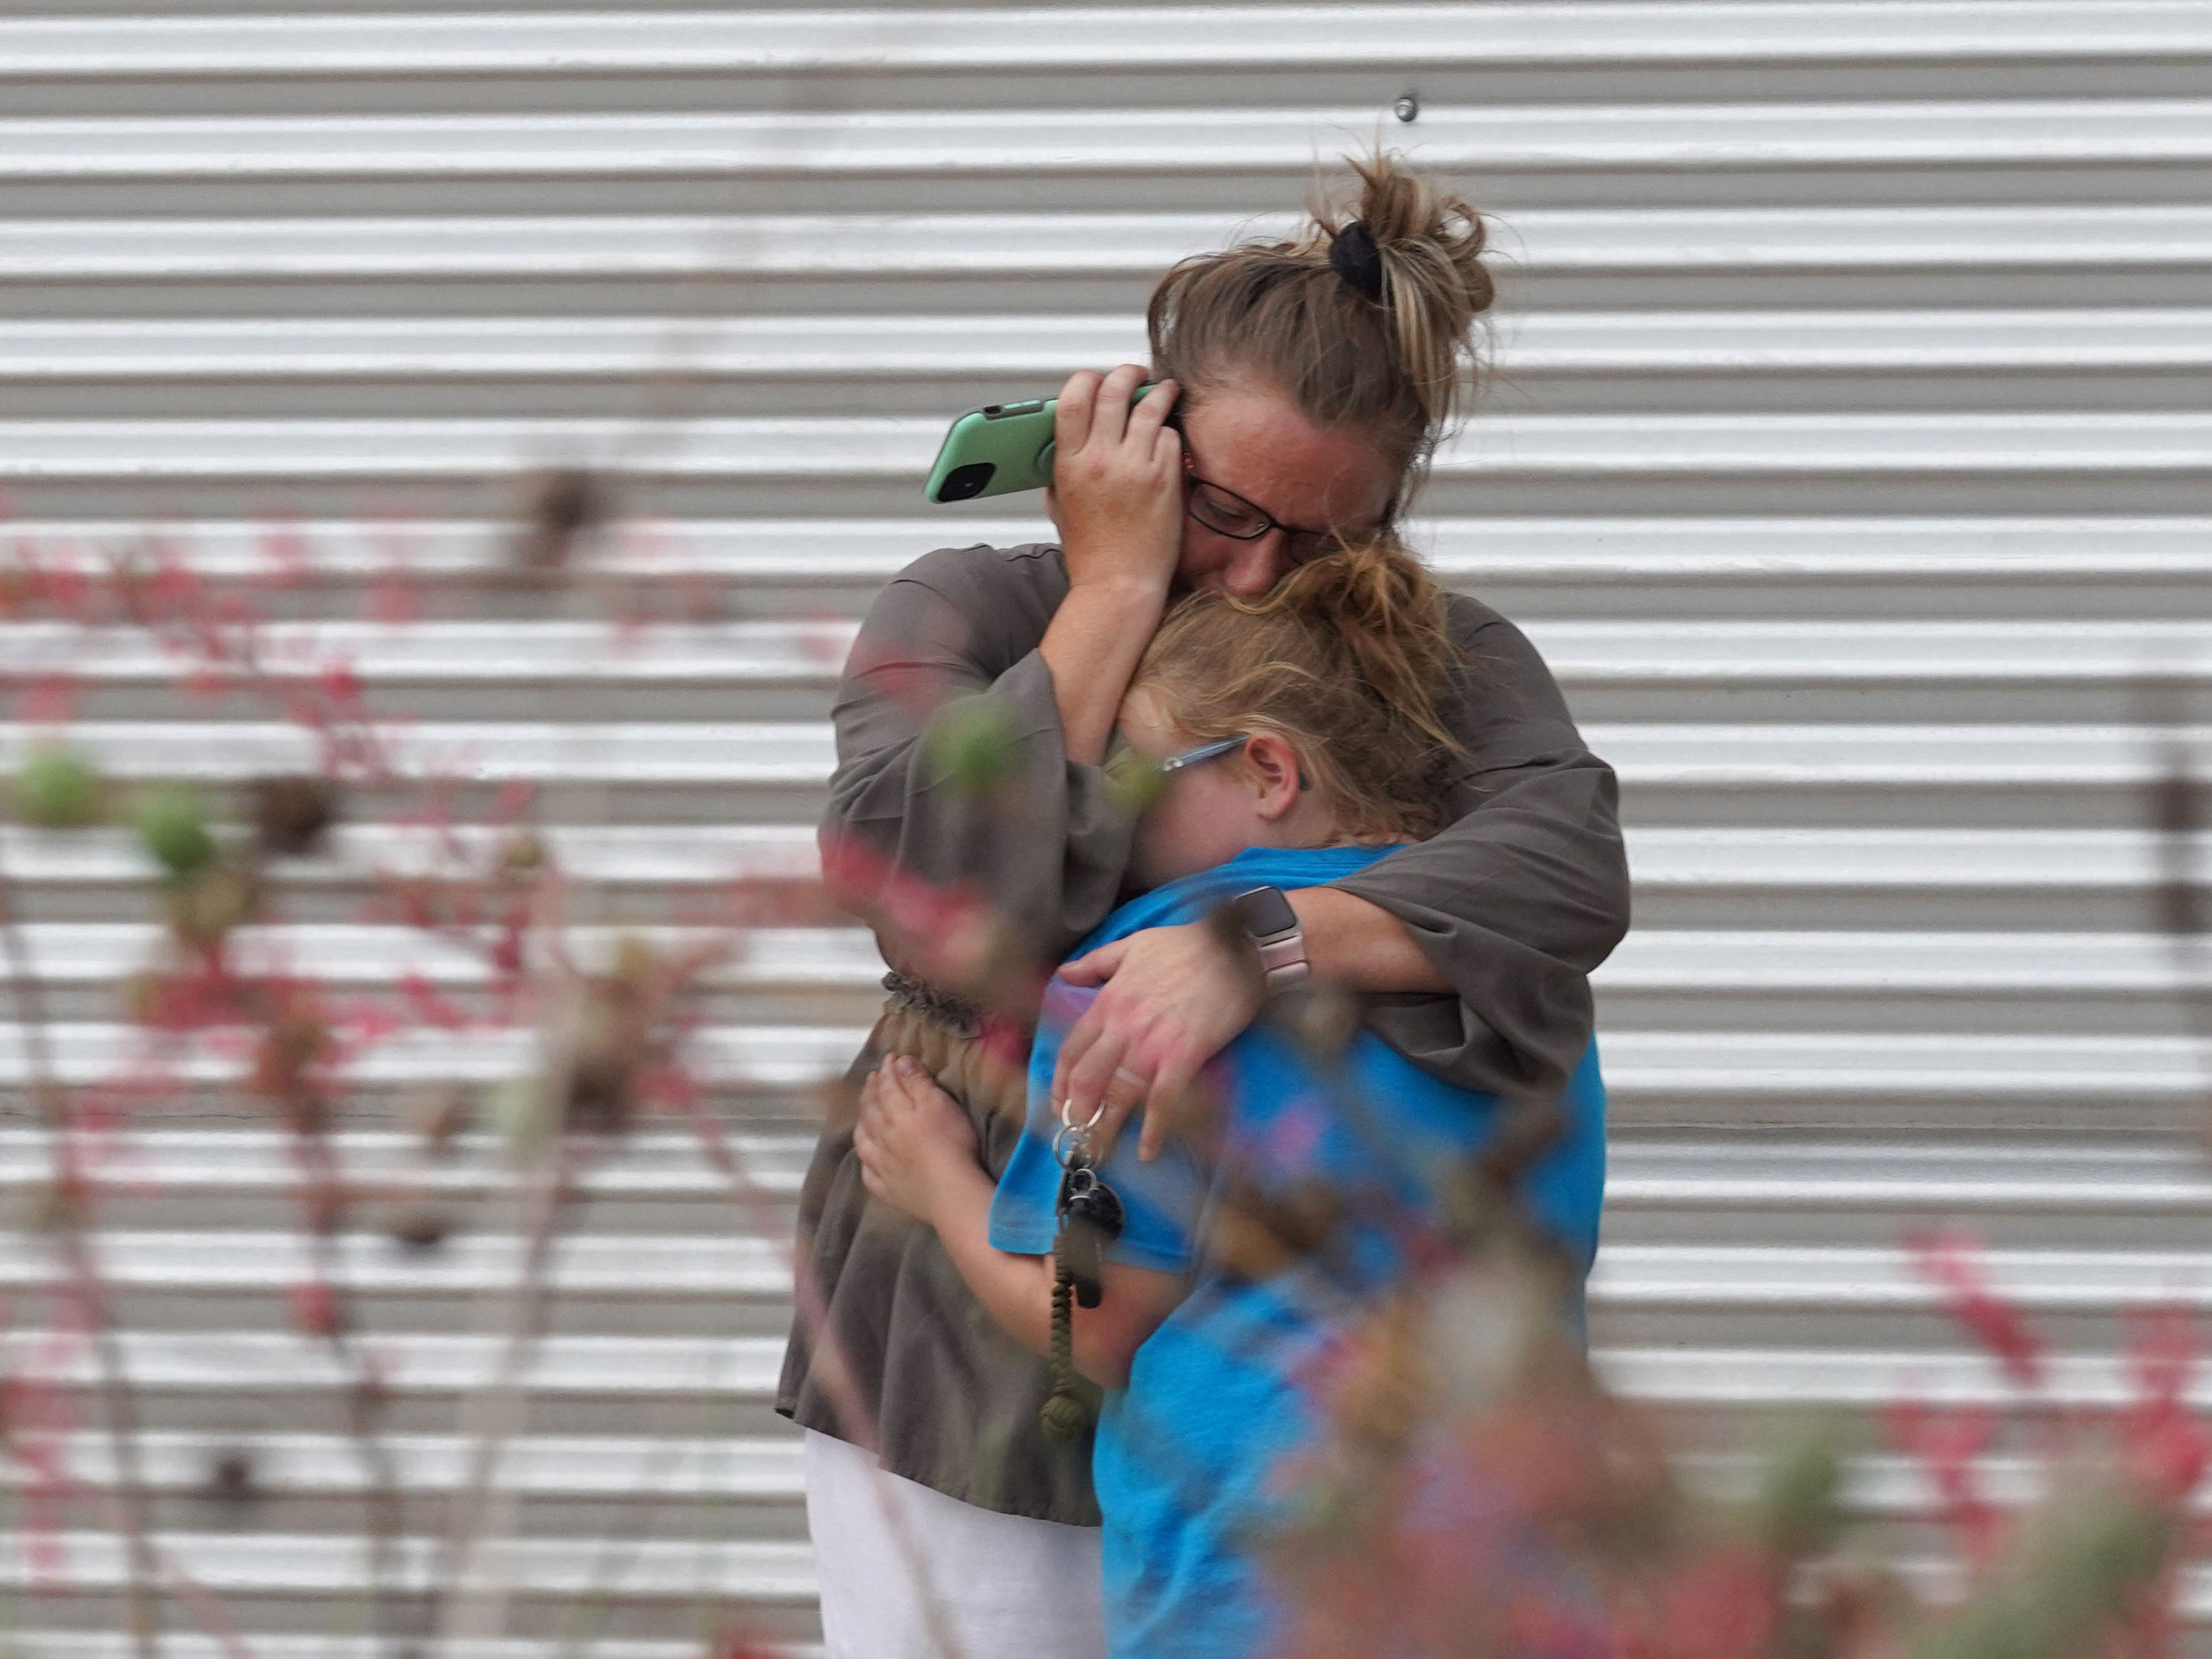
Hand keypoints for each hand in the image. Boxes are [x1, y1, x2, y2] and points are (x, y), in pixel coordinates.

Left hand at [853, 1054, 982, 1226]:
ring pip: (863, 1141)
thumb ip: (918, 1083)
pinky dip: (866, 1164)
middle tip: (873, 1078)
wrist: (951, 1192)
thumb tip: (899, 1063)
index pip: (888, 1087)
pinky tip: (868, 1161)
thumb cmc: (952, 1144)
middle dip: (871, 1091)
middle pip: (871, 1110)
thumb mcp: (939, 1104)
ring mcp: (882, 1166)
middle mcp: (883, 1138)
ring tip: (863, 1113)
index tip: (890, 1058)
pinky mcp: (887, 1190)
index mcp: (897, 1114)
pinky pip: (869, 1175)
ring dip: (861, 1124)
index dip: (888, 1071)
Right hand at [1044, 365, 1182, 596]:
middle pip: (1114, 390)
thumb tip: (1067, 440)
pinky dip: (1169, 434)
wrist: (1119, 585)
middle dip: (1128, 373)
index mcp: (1068, 464)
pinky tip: (1167, 440)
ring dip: (1159, 393)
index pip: (1071, 398)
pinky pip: (1170, 437)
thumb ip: (1060, 470)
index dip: (1086, 379)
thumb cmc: (1092, 552)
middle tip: (1137, 373)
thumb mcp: (1060, 506)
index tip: (1096, 377)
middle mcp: (1100, 460)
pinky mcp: (1165, 478)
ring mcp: (1135, 467)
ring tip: (1165, 391)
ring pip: (1150, 407)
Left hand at [1052, 920, 1259, 1160]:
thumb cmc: (1186, 946)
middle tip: (1078, 1133)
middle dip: (1078, 1112)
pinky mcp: (1185, 1056)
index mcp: (1109, 1001)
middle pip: (1087, 1078)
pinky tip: (1148, 1150)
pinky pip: (1162, 1101)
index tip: (1059, 1103)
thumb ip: (1095, 963)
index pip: (1071, 1049)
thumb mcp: (1132, 946)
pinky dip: (1153, 1129)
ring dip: (1107, 1127)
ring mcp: (1153, 1044)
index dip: (1060, 1081)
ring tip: (1101, 1150)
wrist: (1234, 948)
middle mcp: (1124, 1027)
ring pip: (1119, 1094)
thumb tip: (1065, 974)